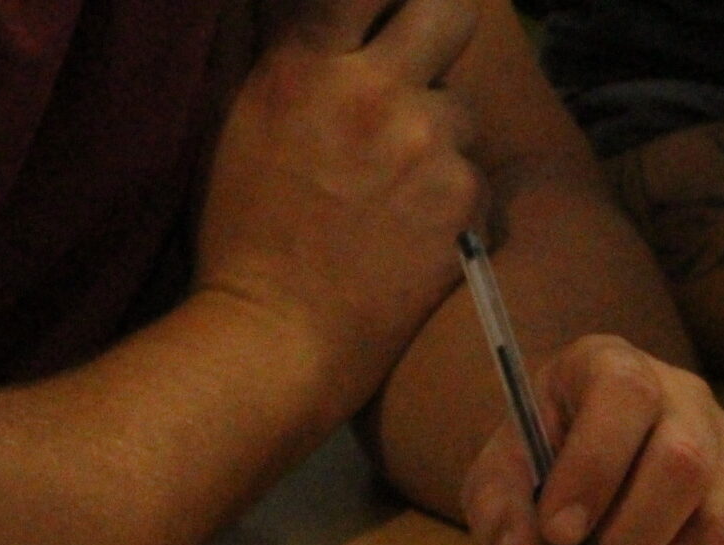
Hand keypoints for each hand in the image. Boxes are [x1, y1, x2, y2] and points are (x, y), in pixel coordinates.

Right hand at [197, 0, 485, 407]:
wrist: (278, 334)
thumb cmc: (247, 240)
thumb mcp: (248, 124)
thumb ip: (295, 67)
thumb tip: (331, 37)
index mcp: (304, 62)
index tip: (394, 13)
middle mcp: (370, 86)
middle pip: (448, 12)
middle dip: (441, 33)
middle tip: (426, 70)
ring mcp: (424, 138)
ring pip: (462, 113)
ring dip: (443, 142)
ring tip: (399, 196)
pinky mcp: (463, 195)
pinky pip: (476, 179)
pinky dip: (457, 205)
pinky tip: (415, 240)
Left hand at [462, 334, 723, 544]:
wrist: (597, 472)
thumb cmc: (548, 469)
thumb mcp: (502, 482)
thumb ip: (501, 519)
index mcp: (614, 366)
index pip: (625, 395)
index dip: (593, 468)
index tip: (558, 533)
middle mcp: (689, 396)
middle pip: (686, 466)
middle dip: (628, 544)